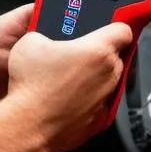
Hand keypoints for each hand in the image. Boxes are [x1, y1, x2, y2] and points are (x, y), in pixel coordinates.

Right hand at [6, 22, 133, 151]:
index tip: (109, 27)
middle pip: (115, 56)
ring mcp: (106, 99)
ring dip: (94, 77)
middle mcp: (108, 74)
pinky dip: (88, 101)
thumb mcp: (30, 41)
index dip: (116, 26)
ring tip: (68, 78)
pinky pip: (99, 104)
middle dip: (99, 53)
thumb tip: (44, 36)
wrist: (28, 125)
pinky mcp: (100, 119)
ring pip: (108, 81)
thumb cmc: (31, 87)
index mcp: (98, 51)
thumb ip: (46, 33)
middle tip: (77, 53)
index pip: (123, 30)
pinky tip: (68, 99)